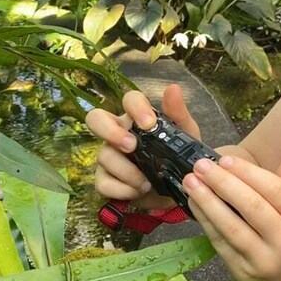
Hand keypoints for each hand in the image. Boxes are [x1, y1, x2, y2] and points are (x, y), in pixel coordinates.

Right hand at [86, 84, 200, 208]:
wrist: (179, 191)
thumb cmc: (179, 157)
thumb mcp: (186, 136)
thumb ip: (178, 113)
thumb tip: (172, 88)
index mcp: (138, 119)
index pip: (129, 100)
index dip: (136, 108)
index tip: (150, 124)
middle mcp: (119, 133)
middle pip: (95, 118)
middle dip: (110, 131)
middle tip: (131, 146)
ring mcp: (109, 156)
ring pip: (104, 155)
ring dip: (128, 171)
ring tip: (148, 182)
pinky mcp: (105, 180)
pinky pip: (103, 183)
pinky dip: (122, 189)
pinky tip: (138, 191)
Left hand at [182, 155, 280, 280]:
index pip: (276, 191)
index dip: (249, 173)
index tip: (225, 160)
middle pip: (253, 207)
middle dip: (223, 183)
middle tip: (201, 166)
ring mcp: (263, 261)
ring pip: (232, 227)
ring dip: (207, 202)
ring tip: (191, 182)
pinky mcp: (243, 273)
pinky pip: (220, 243)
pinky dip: (206, 221)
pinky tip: (195, 204)